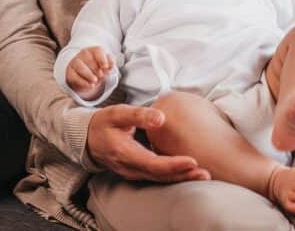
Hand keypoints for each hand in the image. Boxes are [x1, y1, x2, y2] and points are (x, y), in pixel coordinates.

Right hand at [66, 46, 114, 101]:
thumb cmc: (97, 69)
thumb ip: (110, 63)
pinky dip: (83, 82)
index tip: (106, 67)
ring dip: (89, 75)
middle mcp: (82, 54)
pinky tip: (91, 86)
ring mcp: (74, 63)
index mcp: (93, 50)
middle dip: (96, 69)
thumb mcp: (105, 66)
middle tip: (101, 76)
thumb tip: (110, 65)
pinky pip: (75, 77)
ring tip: (95, 81)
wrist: (85, 77)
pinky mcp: (70, 73)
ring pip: (81, 67)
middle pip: (89, 59)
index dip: (102, 59)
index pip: (97, 51)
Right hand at [86, 104, 210, 181]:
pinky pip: (157, 177)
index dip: (173, 164)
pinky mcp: (138, 172)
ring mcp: (133, 172)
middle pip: (160, 176)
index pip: (153, 164)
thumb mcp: (117, 113)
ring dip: (181, 178)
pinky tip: (189, 172)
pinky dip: (174, 176)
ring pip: (160, 179)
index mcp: (125, 153)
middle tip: (205, 173)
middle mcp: (130, 168)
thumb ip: (138, 115)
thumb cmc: (105, 123)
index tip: (192, 161)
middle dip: (183, 175)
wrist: (88, 138)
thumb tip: (161, 117)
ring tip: (203, 175)